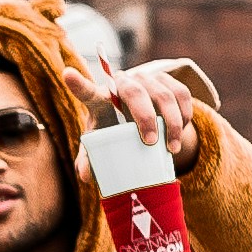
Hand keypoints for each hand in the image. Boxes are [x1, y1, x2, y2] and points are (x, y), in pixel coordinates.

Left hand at [73, 57, 198, 165]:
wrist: (138, 114)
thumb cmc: (113, 130)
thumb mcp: (101, 143)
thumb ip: (91, 158)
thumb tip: (86, 177)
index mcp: (100, 98)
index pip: (88, 92)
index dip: (78, 84)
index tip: (67, 75)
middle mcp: (123, 83)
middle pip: (135, 92)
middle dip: (145, 117)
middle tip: (150, 142)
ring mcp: (147, 79)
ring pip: (164, 95)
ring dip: (172, 123)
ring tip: (171, 149)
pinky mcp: (168, 80)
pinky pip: (182, 94)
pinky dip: (185, 114)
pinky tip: (183, 128)